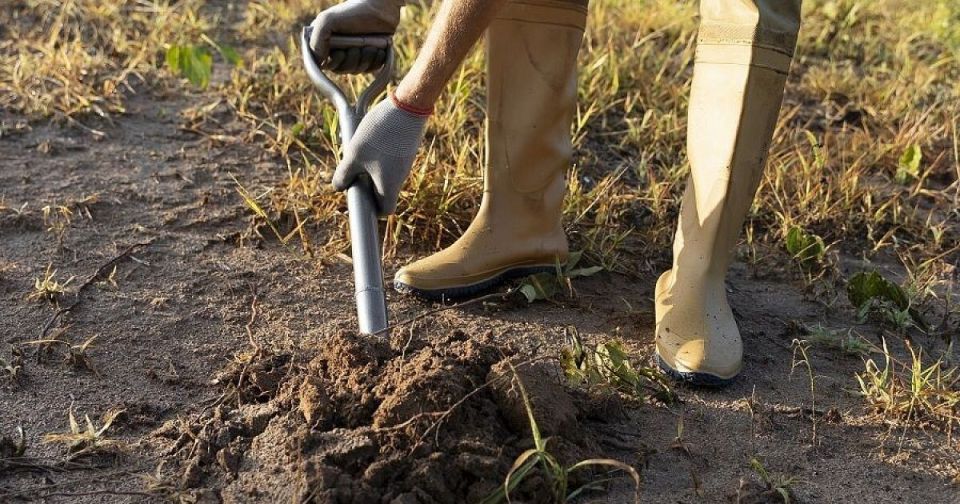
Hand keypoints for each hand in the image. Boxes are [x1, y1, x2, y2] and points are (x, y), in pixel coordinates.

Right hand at [309, 0, 404, 73]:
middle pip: (341, 69)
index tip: (341, 52)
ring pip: (356, 70)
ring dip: (365, 59)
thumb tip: (318, 63)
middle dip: (352, 60)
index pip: (324, 64)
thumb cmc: (354, 12)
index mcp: (324, 40)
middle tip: (358, 47)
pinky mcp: (369, 56)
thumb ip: (316, 41)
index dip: (334, 62)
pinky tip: (379, 49)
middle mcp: (337, 48)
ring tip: (371, 45)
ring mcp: (354, 52)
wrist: (382, 8)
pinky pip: (370, 69)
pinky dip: (375, 61)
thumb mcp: (327, 21)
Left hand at [333, 96, 428, 214]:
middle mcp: (401, 177)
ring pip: (385, 175)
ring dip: (371, 169)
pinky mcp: (406, 149)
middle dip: (367, 186)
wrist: (407, 107)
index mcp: (389, 185)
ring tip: (359, 151)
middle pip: (383, 192)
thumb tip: (338, 187)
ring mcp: (404, 163)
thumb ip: (344, 174)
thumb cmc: (380, 134)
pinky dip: (379, 157)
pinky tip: (370, 140)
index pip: (385, 210)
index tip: (359, 199)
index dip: (371, 210)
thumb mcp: (354, 154)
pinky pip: (390, 161)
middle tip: (353, 173)